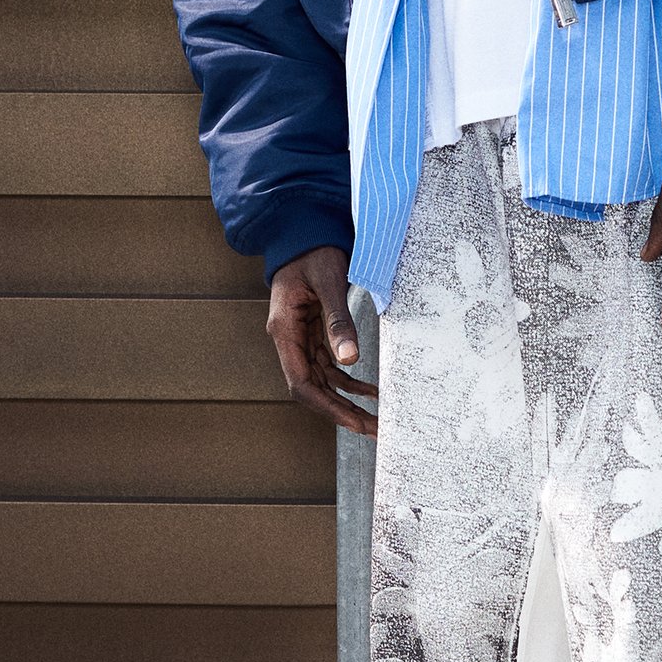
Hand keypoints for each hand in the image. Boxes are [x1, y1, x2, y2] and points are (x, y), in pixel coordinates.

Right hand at [267, 244, 377, 435]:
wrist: (303, 231)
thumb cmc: (313, 251)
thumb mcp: (329, 280)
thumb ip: (339, 319)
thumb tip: (350, 360)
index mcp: (284, 330)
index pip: (302, 383)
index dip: (328, 407)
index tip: (354, 423)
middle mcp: (289, 339)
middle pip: (313, 389)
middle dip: (342, 412)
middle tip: (374, 430)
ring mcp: (300, 338)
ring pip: (323, 381)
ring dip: (348, 401)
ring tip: (376, 419)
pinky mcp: (313, 333)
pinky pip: (330, 366)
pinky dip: (350, 381)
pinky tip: (370, 391)